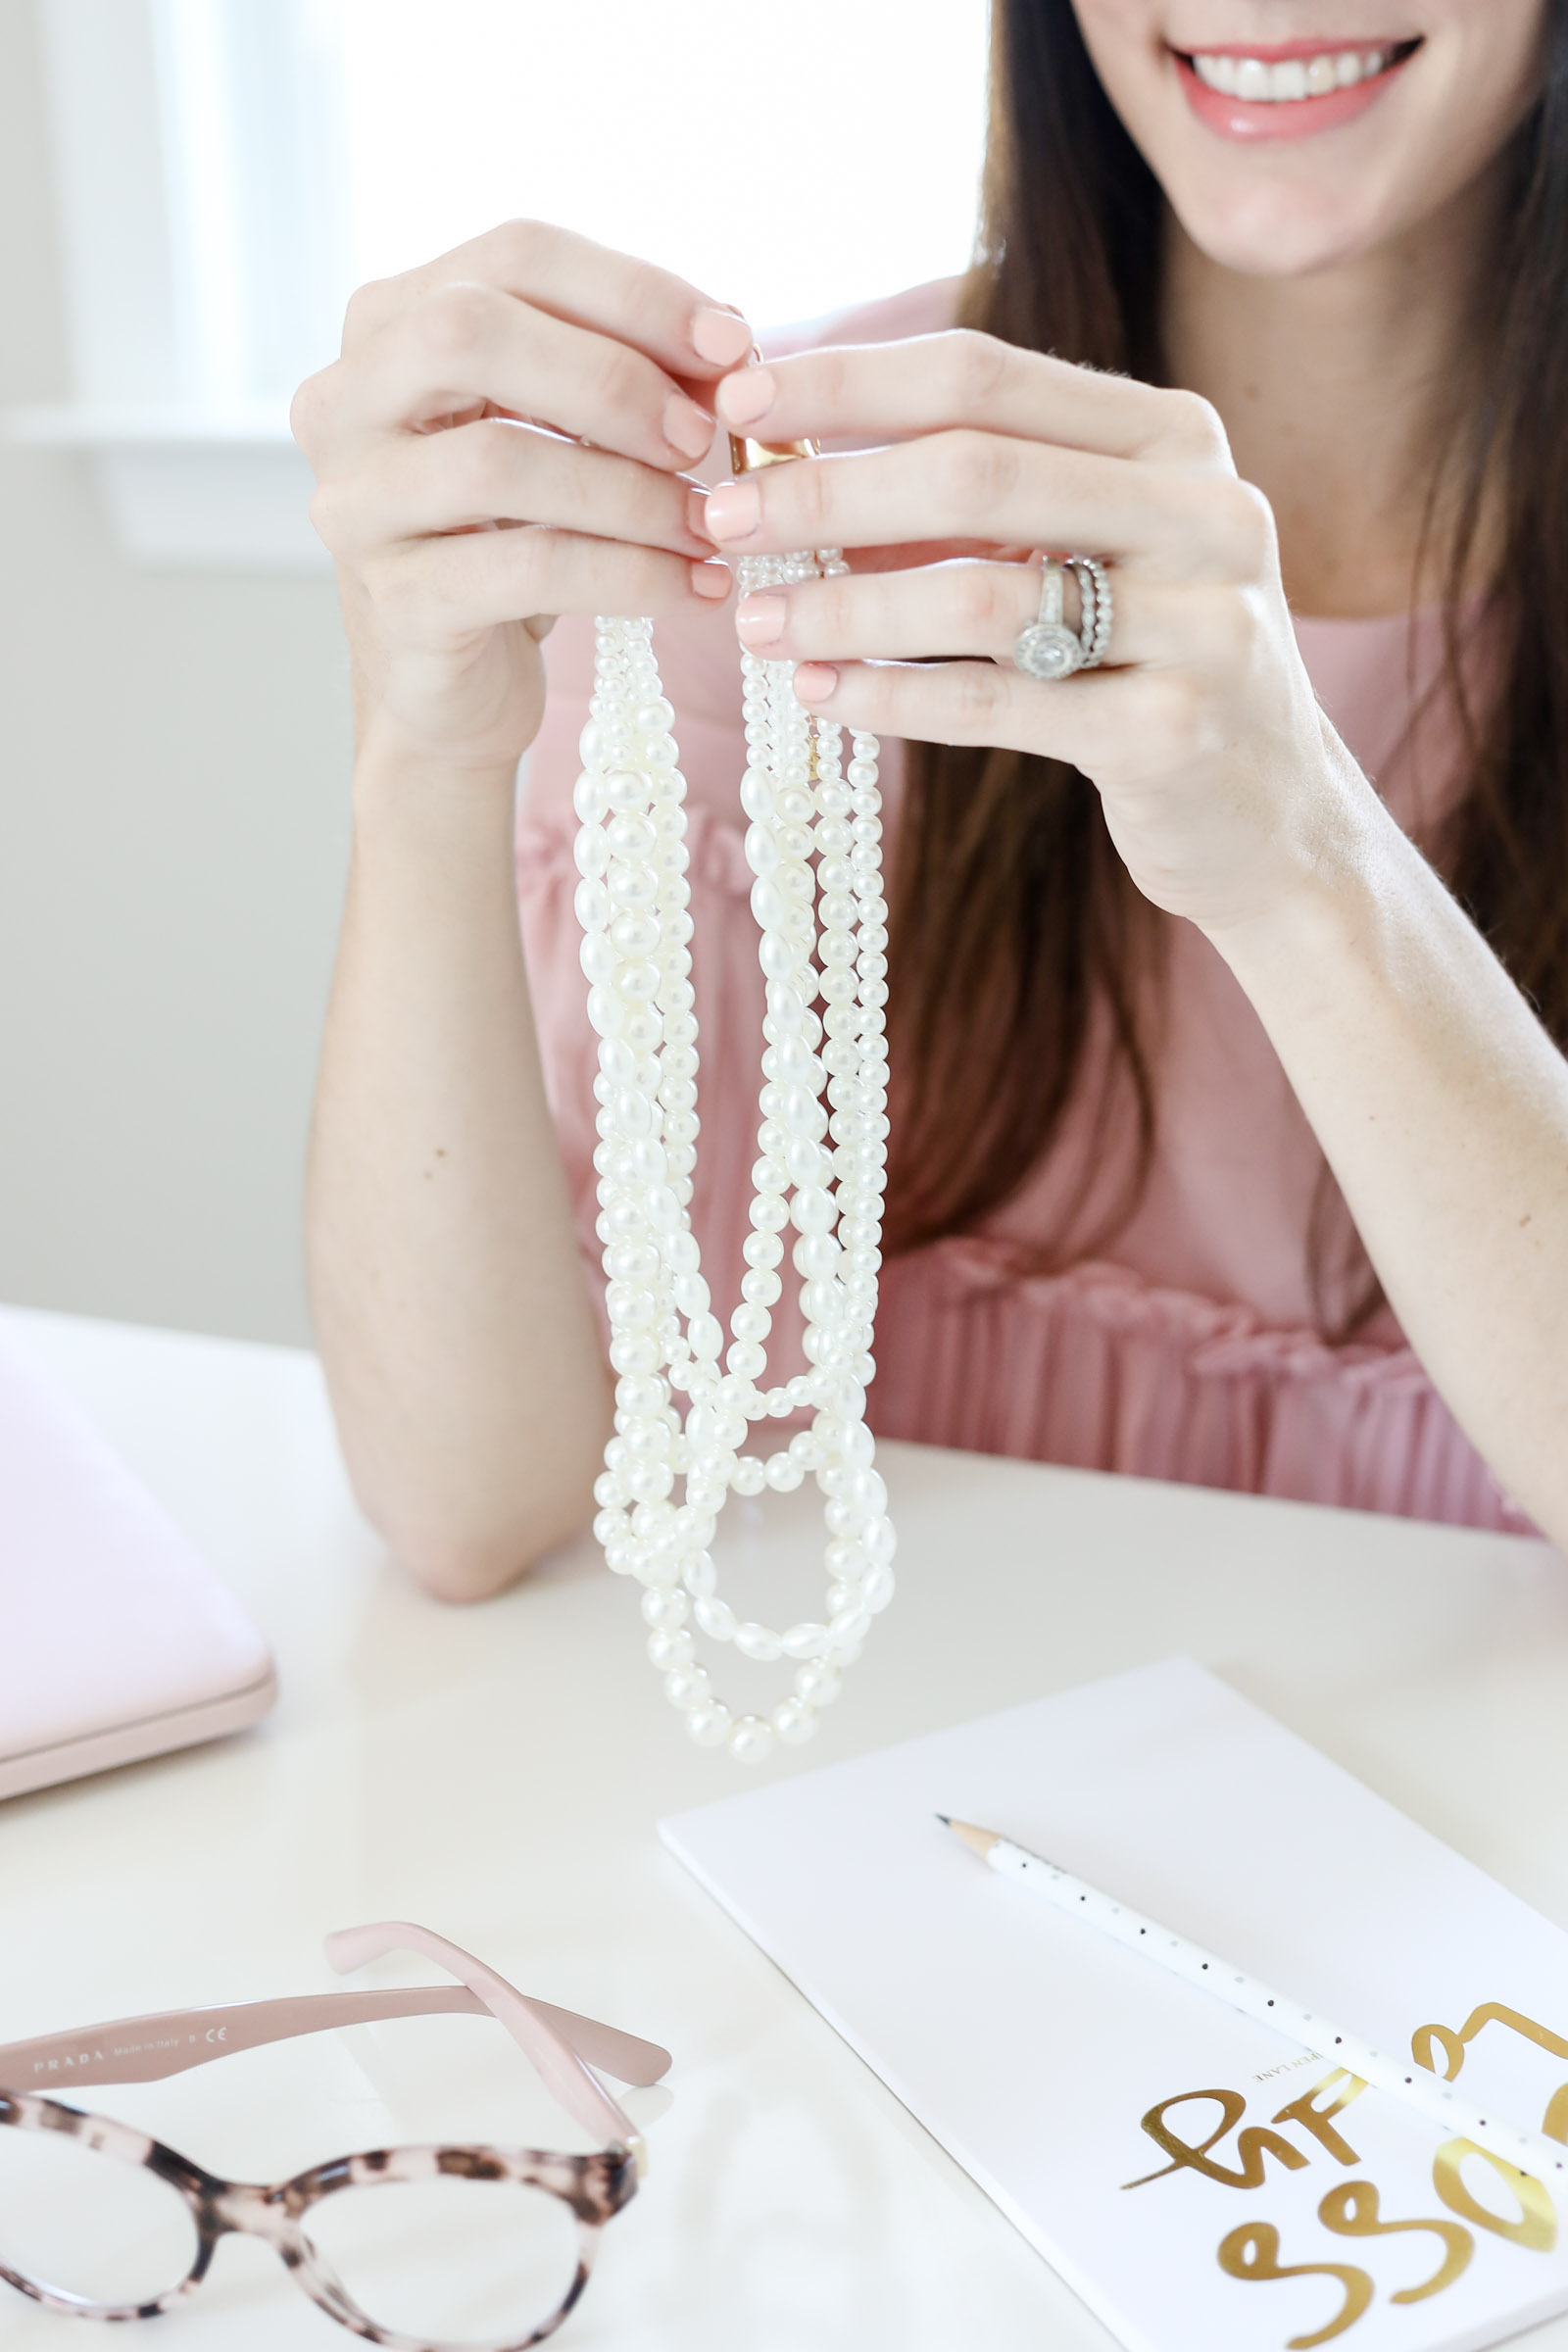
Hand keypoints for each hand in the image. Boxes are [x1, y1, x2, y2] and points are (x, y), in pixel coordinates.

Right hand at [292, 222, 749, 780]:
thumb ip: (624, 374)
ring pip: (501, 460)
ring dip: (632, 491)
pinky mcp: (397, 600)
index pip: (513, 255)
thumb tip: (730, 343)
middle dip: (611, 376)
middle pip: (471, 330)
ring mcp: (357, 503)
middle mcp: (345, 401)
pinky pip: (529, 569)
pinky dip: (630, 575)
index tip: (733, 341)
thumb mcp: (564, 434)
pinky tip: (696, 590)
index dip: (632, 290)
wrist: (454, 685)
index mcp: (389, 324)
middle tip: (702, 436)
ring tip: (711, 526)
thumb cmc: (516, 538)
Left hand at [706, 333, 1363, 936]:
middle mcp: (1206, 511)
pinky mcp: (1175, 733)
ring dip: (846, 608)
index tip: (738, 401)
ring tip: (758, 624)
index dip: (850, 380)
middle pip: (976, 468)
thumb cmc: (1148, 671)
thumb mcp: (1093, 555)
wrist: (1273, 822)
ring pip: (981, 595)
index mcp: (1175, 438)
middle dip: (827, 491)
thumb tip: (794, 459)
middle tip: (720, 521)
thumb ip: (984, 499)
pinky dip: (895, 699)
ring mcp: (1204, 623)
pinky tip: (822, 697)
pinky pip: (999, 706)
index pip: (984, 374)